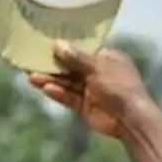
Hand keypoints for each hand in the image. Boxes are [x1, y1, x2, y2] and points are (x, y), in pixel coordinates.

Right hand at [27, 42, 153, 138]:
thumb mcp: (98, 67)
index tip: (46, 42)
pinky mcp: (84, 106)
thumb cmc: (119, 86)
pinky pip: (68, 97)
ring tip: (31, 77)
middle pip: (70, 66)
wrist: (130, 119)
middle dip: (52, 65)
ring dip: (50, 79)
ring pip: (67, 83)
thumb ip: (76, 57)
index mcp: (106, 58)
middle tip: (31, 61)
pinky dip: (58, 93)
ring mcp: (90, 90)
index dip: (65, 46)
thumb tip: (58, 44)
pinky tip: (45, 88)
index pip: (82, 49)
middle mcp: (97, 72)